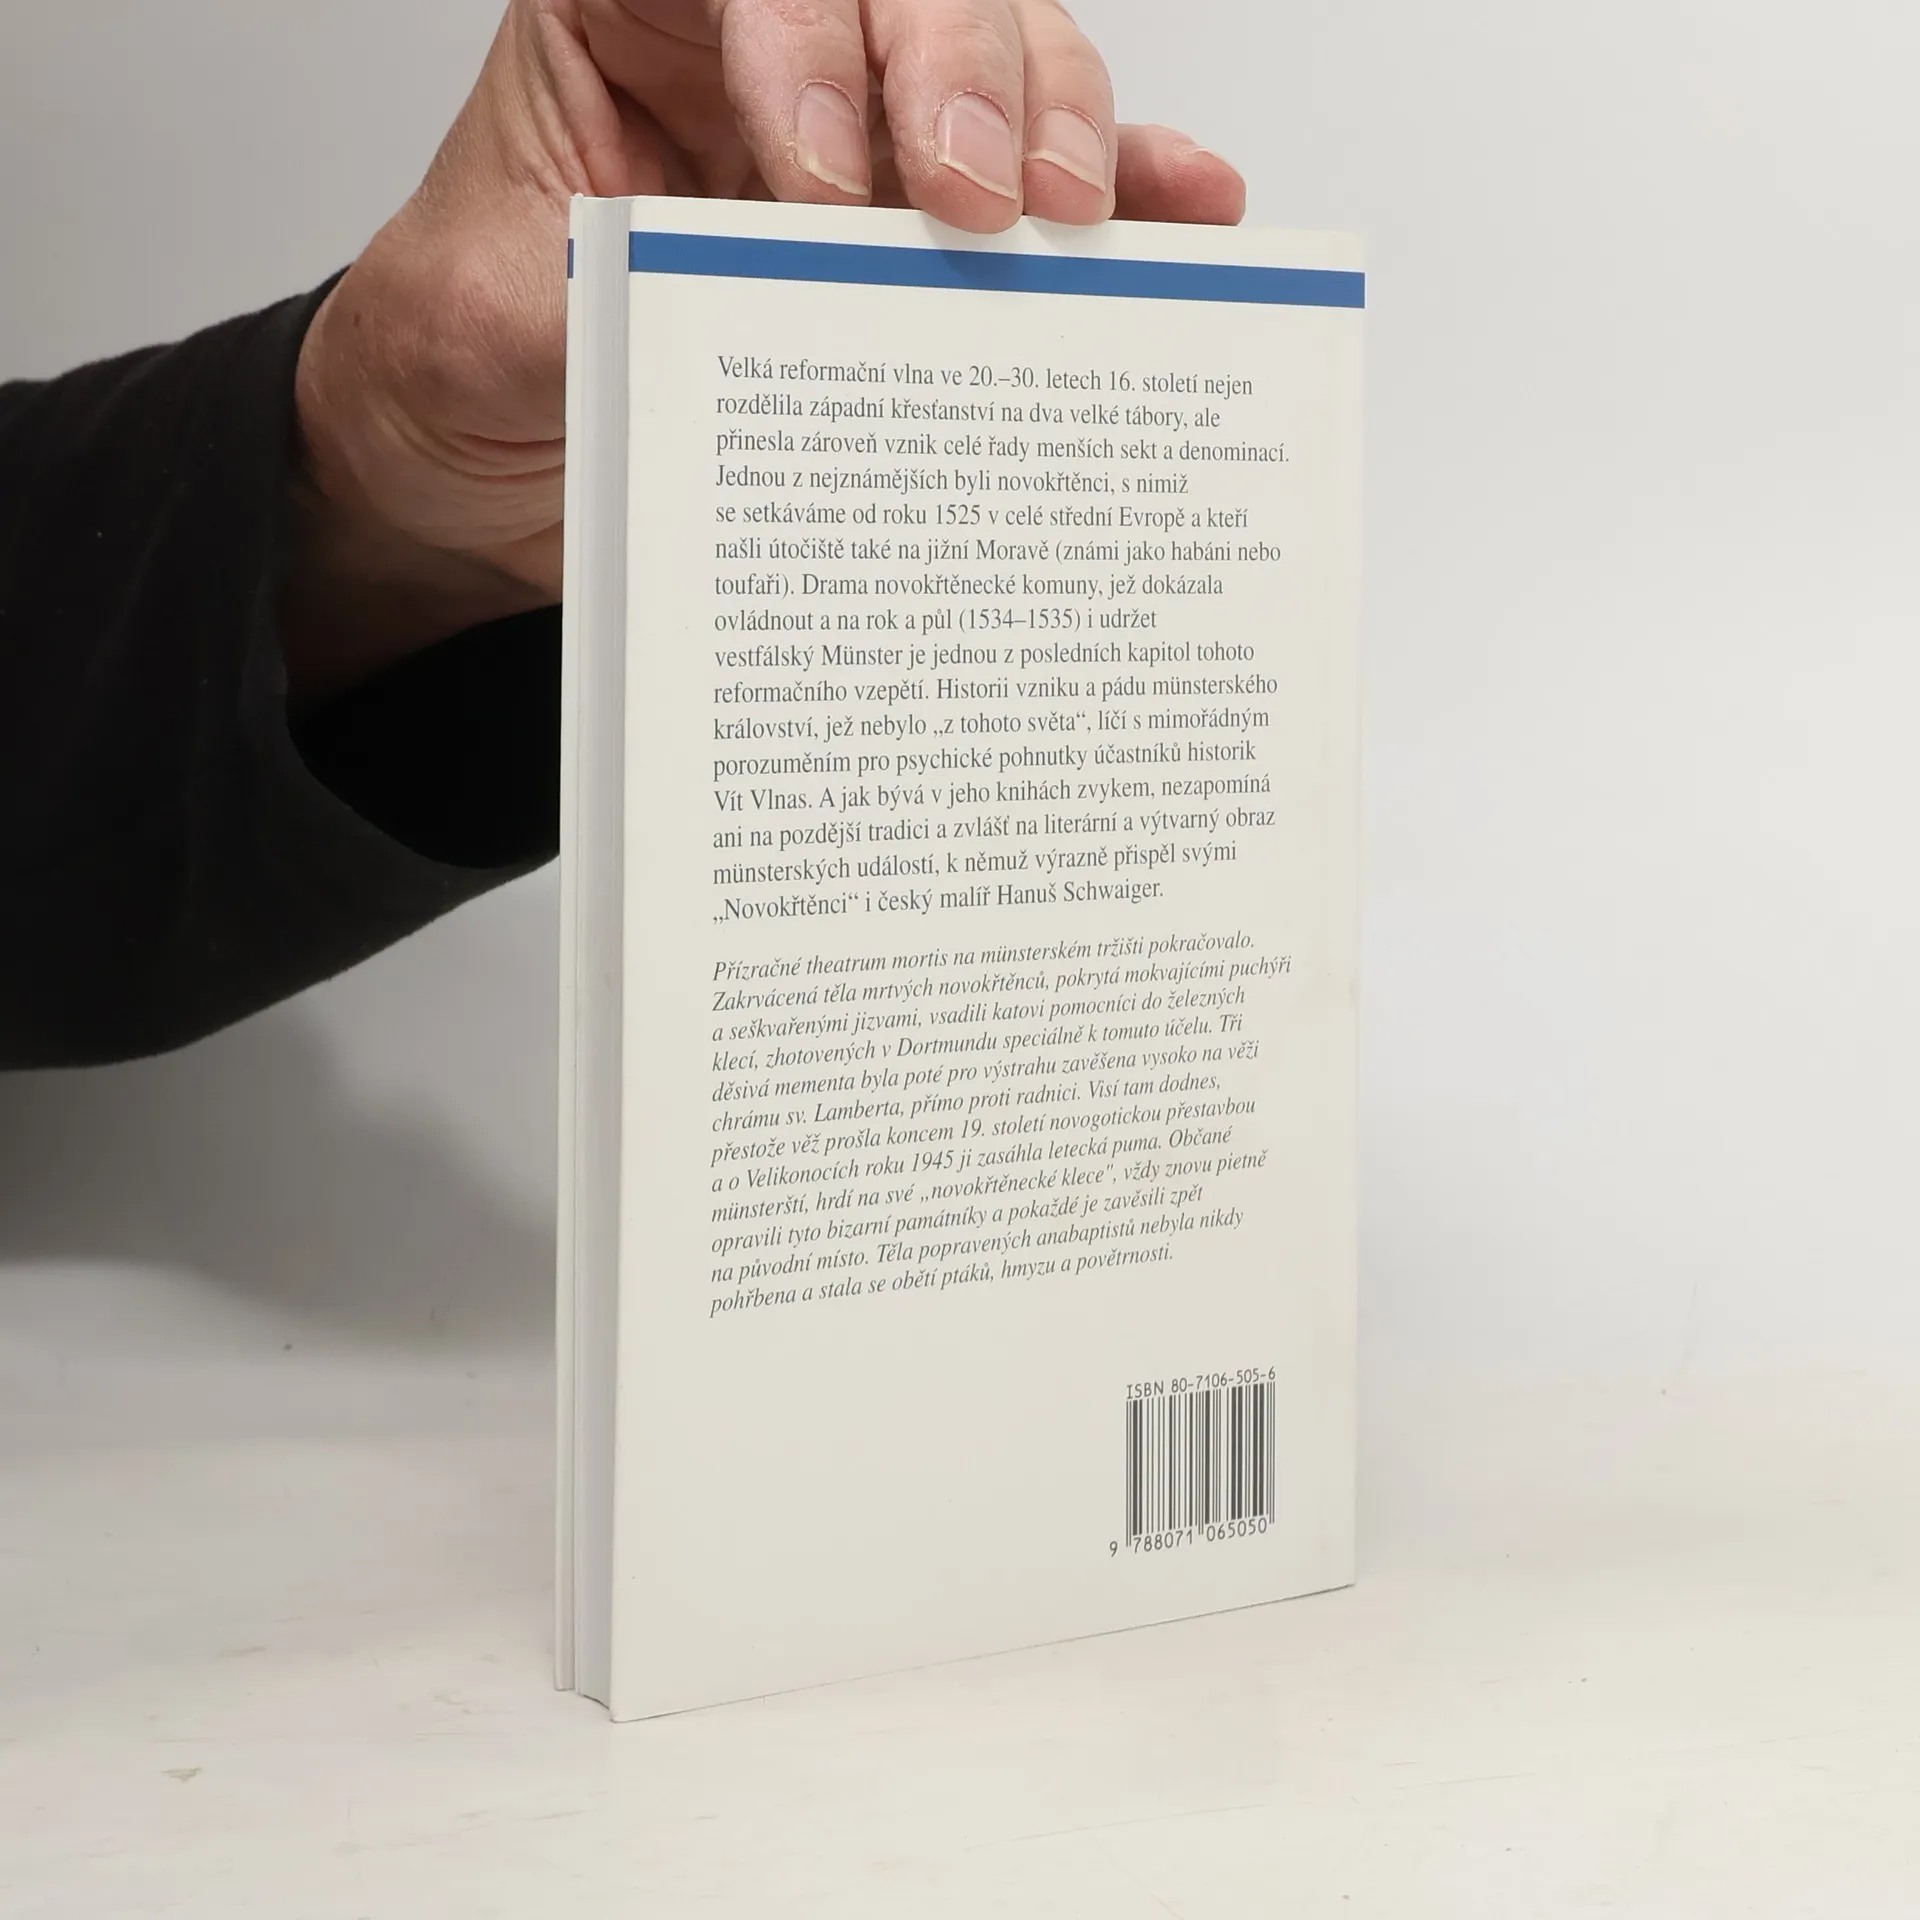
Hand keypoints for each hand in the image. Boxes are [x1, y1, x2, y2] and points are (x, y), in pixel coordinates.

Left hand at [287, 0, 1244, 702]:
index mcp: (629, 19)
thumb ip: (621, 287)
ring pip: (1001, 63)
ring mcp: (858, 136)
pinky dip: (1123, 195)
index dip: (807, 48)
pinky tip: (1179, 210)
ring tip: (1071, 218)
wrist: (469, 467)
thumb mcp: (498, 316)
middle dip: (962, 76)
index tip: (820, 188)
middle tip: (980, 203)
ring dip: (1058, 124)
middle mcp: (762, 58)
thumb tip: (752, 300)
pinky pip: (1047, 188)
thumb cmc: (466, 363)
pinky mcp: (918, 236)